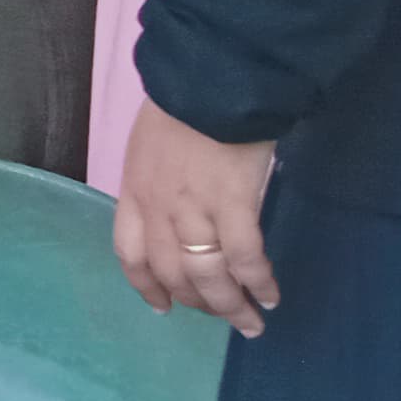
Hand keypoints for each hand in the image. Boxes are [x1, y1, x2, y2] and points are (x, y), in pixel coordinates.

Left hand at [115, 102, 279, 333]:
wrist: (208, 78)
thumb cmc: (182, 104)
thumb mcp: (149, 146)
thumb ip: (156, 182)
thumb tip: (174, 208)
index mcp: (135, 191)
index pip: (130, 253)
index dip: (146, 286)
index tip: (162, 308)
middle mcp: (159, 208)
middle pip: (172, 273)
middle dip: (197, 303)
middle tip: (223, 317)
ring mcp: (194, 208)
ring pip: (207, 275)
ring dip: (230, 306)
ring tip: (252, 322)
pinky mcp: (233, 202)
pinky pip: (244, 257)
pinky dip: (257, 282)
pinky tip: (270, 295)